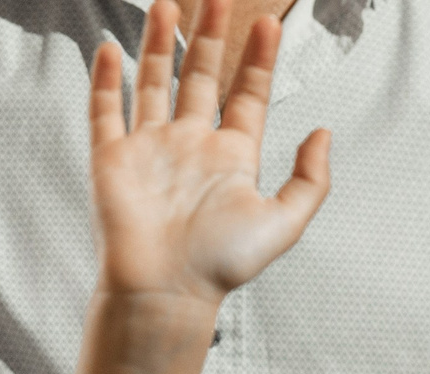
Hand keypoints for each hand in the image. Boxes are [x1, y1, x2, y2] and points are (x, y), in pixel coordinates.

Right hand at [68, 0, 329, 373]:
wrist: (167, 289)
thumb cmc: (224, 264)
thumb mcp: (285, 222)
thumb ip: (311, 180)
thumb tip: (323, 131)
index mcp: (233, 157)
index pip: (247, 96)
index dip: (259, 60)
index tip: (268, 22)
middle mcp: (192, 146)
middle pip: (201, 79)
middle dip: (210, 38)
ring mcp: (151, 148)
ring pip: (154, 84)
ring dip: (158, 45)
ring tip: (167, 5)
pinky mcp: (113, 158)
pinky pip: (107, 110)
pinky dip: (107, 80)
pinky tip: (111, 49)